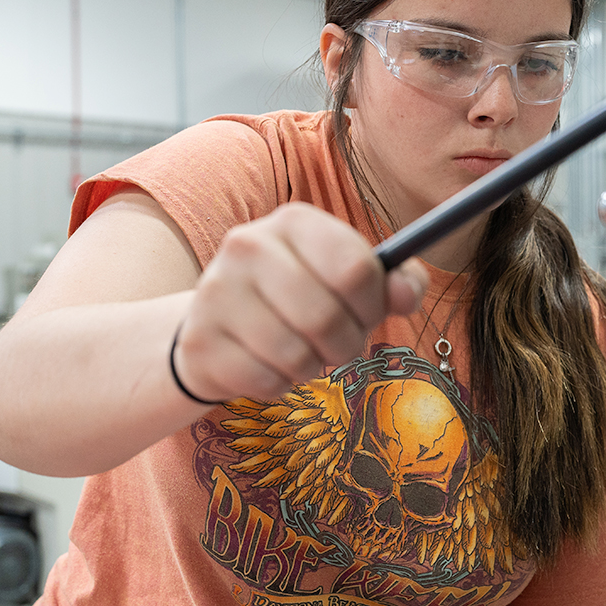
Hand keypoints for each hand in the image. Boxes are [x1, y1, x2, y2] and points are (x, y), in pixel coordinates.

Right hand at [172, 202, 427, 401]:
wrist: (218, 323)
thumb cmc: (302, 297)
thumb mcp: (349, 279)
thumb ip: (393, 282)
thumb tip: (406, 293)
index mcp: (295, 221)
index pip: (356, 268)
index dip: (373, 304)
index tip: (367, 313)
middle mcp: (249, 245)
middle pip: (327, 318)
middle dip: (347, 344)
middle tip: (339, 344)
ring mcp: (216, 292)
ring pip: (296, 355)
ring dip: (312, 367)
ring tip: (301, 351)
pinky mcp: (199, 342)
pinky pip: (266, 382)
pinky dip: (279, 384)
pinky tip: (267, 363)